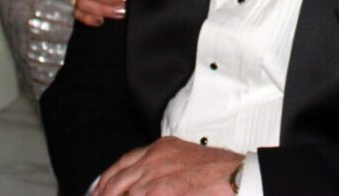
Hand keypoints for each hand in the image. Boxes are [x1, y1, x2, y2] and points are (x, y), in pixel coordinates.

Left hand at [94, 137, 243, 195]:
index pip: (123, 163)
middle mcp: (155, 156)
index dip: (107, 180)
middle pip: (116, 178)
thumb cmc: (220, 172)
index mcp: (162, 147)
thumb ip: (165, 170)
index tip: (99, 191)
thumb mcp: (186, 162)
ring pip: (122, 191)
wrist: (238, 175)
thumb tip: (147, 187)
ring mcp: (157, 172)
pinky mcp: (162, 188)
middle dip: (104, 193)